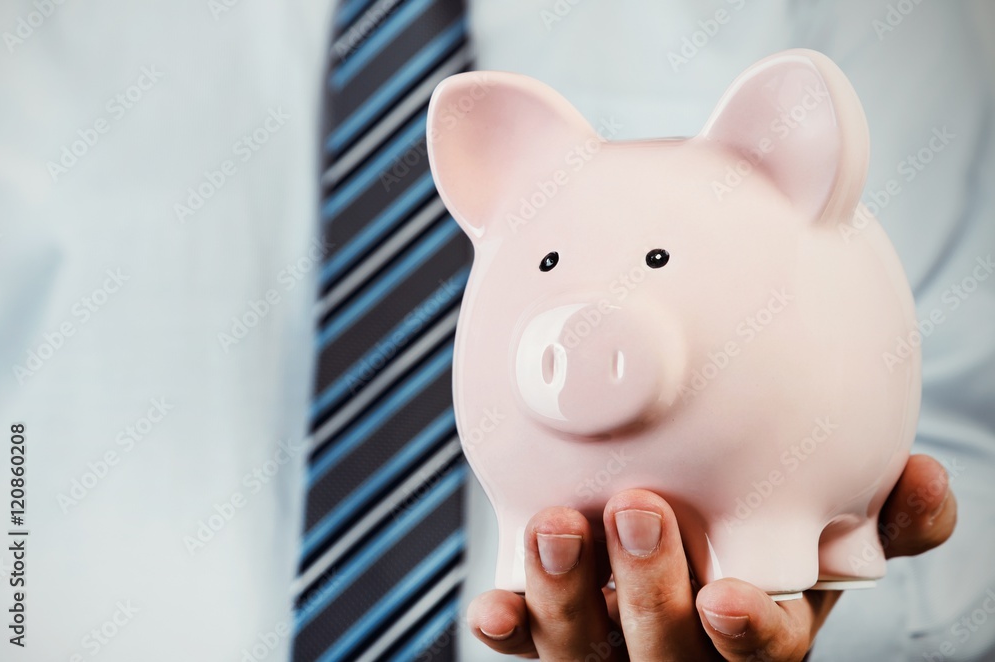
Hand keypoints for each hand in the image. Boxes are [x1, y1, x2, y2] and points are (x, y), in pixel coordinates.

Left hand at [467, 454, 956, 660]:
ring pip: (586, 649)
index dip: (750, 634)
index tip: (728, 597)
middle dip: (649, 592)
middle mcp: (686, 651)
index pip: (764, 653)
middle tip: (635, 514)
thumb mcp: (832, 534)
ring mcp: (617, 649)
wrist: (703, 551)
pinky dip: (514, 623)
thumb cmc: (769, 544)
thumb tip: (924, 477)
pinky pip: (530, 643)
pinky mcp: (559, 636)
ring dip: (568, 594)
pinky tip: (493, 605)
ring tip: (555, 526)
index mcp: (760, 631)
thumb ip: (885, 515)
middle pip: (667, 650)